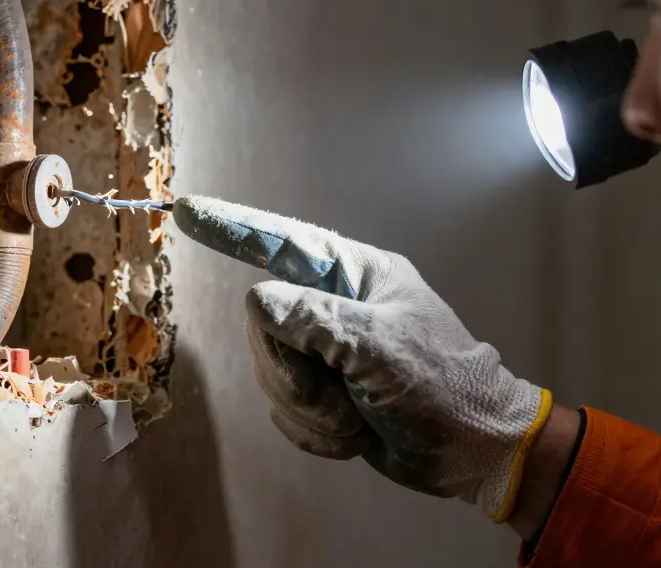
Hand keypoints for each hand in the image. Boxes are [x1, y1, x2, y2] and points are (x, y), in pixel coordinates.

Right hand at [173, 196, 554, 522]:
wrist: (474, 452)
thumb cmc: (444, 387)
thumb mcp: (384, 348)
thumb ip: (317, 320)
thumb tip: (258, 300)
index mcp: (356, 275)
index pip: (281, 242)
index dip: (232, 227)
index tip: (186, 209)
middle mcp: (334, 306)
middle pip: (263, 326)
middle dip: (292, 375)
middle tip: (338, 398)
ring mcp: (325, 352)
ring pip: (269, 372)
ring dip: (309, 409)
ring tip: (356, 420)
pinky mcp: (320, 393)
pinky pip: (282, 409)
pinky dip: (313, 431)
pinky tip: (352, 434)